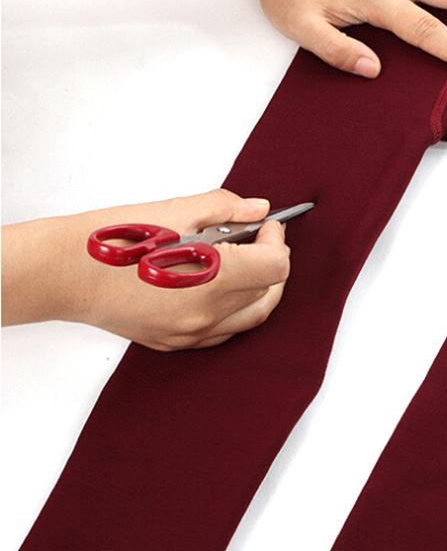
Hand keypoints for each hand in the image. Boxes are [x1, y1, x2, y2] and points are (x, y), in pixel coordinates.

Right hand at [1, 190, 290, 350]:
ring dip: (258, 288)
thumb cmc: (114, 240)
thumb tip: (258, 209)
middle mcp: (207, 313)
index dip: (278, 241)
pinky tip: (222, 286)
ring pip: (249, 317)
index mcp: (213, 277)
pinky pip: (222, 331)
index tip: (269, 225)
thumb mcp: (176, 210)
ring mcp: (190, 333)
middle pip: (268, 293)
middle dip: (273, 263)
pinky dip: (234, 309)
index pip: (276, 267)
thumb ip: (226, 208)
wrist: (64, 272)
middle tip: (262, 239)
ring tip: (245, 261)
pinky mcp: (174, 342)